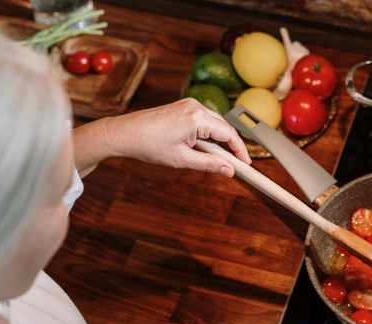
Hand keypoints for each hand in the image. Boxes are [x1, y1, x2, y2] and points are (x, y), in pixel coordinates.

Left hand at [105, 98, 249, 175]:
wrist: (124, 133)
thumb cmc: (149, 145)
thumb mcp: (182, 159)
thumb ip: (209, 164)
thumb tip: (229, 170)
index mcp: (197, 118)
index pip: (229, 134)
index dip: (240, 150)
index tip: (246, 164)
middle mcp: (195, 106)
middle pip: (224, 127)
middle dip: (232, 146)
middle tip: (237, 165)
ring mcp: (189, 104)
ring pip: (214, 123)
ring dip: (220, 140)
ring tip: (221, 159)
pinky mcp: (183, 106)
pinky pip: (204, 120)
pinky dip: (209, 134)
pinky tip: (207, 148)